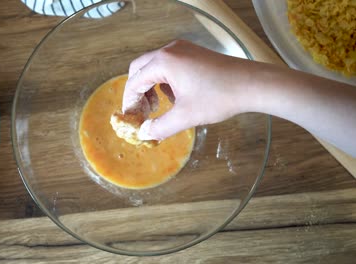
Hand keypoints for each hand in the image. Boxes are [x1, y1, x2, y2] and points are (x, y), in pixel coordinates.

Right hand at [122, 40, 253, 139]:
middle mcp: (170, 50)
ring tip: (160, 106)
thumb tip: (144, 134)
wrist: (253, 84)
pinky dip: (165, 81)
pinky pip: (169, 65)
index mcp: (163, 62)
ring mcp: (183, 49)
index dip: (130, 103)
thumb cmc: (219, 97)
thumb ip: (160, 127)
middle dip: (138, 92)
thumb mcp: (185, 116)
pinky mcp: (193, 53)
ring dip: (151, 87)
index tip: (132, 120)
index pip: (134, 82)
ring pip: (154, 67)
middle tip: (144, 113)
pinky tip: (177, 97)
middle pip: (140, 70)